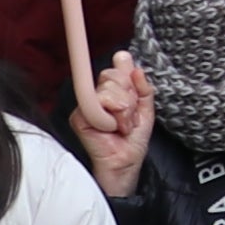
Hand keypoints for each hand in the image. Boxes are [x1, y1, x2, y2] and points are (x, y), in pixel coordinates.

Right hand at [72, 53, 155, 198]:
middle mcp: (97, 94)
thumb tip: (131, 63)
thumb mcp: (145, 108)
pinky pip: (99, 103)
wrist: (125, 160)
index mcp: (113, 89)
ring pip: (108, 90)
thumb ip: (142, 85)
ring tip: (121, 124)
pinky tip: (112, 128)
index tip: (134, 100)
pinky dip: (112, 118)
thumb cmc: (133, 139)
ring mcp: (87, 104)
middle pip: (112, 75)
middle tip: (127, 116)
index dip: (130, 81)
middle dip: (128, 98)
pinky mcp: (79, 116)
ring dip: (123, 110)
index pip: (119, 68)